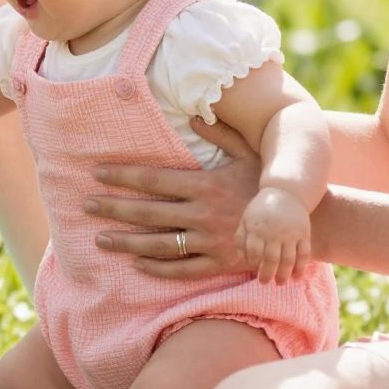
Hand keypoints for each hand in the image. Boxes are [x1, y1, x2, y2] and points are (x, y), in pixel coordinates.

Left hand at [86, 118, 262, 279]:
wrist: (302, 225)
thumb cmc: (271, 185)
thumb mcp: (250, 154)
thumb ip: (222, 135)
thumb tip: (195, 118)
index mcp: (206, 185)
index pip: (154, 180)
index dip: (123, 177)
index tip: (97, 173)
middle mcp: (203, 214)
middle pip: (148, 212)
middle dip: (114, 208)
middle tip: (85, 205)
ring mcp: (209, 242)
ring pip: (159, 244)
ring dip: (126, 242)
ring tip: (100, 239)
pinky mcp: (218, 264)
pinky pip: (182, 270)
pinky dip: (157, 269)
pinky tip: (136, 264)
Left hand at [238, 188, 311, 285]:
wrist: (287, 192)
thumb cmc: (263, 208)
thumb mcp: (247, 218)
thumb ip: (242, 237)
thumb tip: (241, 258)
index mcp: (258, 229)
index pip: (254, 253)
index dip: (253, 263)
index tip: (254, 268)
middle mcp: (275, 232)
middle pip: (271, 260)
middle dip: (267, 274)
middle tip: (265, 283)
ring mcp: (291, 234)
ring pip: (288, 260)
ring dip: (284, 275)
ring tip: (280, 283)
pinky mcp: (304, 234)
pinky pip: (304, 254)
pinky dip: (301, 268)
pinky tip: (297, 278)